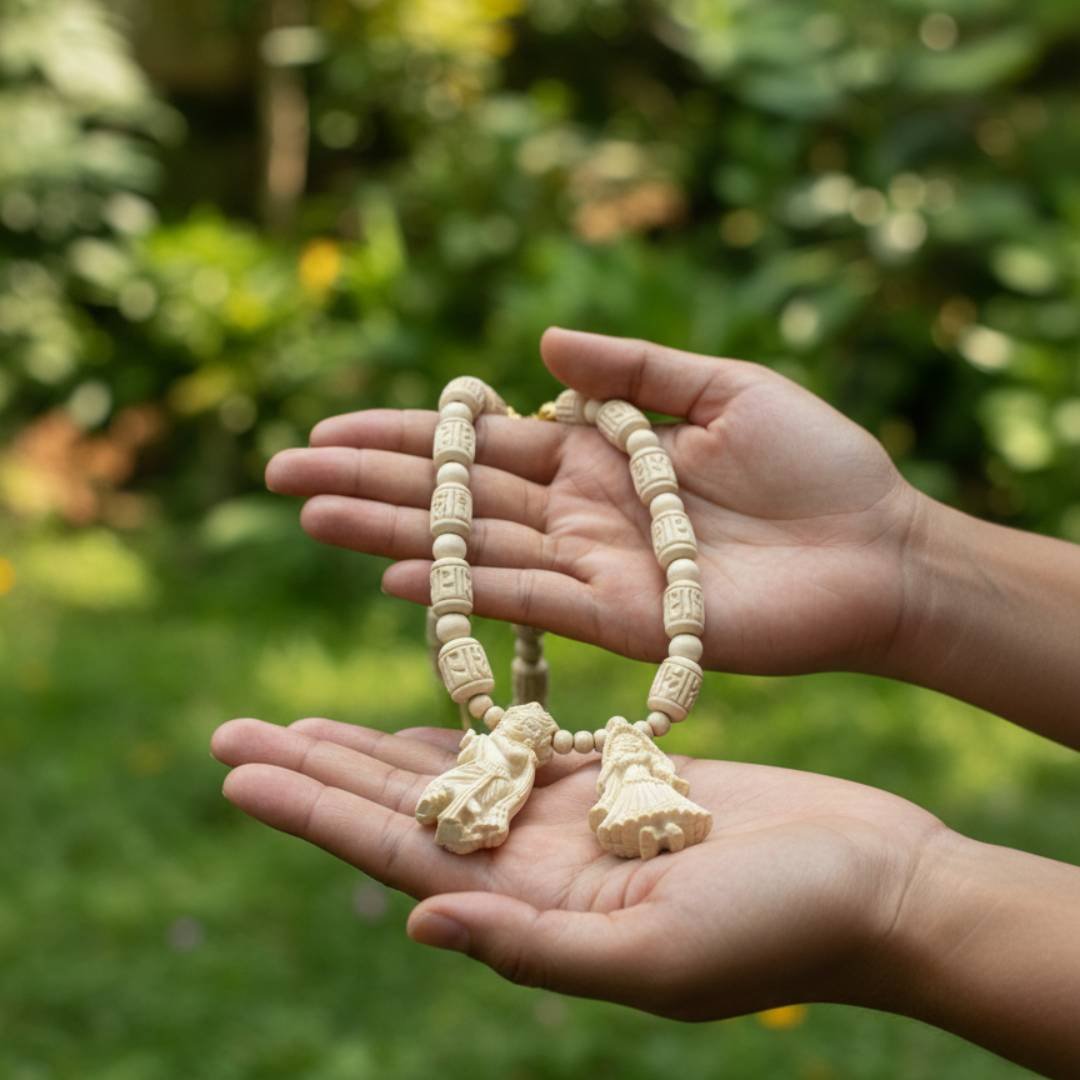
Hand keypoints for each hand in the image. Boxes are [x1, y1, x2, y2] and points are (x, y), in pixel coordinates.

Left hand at [210, 717, 942, 1017]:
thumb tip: (417, 919)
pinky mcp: (619, 780)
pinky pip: (520, 745)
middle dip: (317, 769)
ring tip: (304, 719)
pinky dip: (466, 722)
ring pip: (449, 772)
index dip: (312, 809)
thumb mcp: (660, 956)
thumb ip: (534, 947)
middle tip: (235, 730)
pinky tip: (425, 707)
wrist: (876, 885)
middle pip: (401, 807)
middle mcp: (537, 866)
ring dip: (374, 744)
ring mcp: (574, 822)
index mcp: (535, 909)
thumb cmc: (787, 930)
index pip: (395, 852)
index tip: (238, 766)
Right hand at [266, 328, 921, 675]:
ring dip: (394, 534)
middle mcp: (580, 513)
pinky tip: (400, 579)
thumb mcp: (723, 388)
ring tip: (313, 516)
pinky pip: (529, 603)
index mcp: (598, 454)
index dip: (407, 435)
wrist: (879, 549)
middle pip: (460, 496)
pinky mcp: (623, 619)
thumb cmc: (817, 464)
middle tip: (284, 472)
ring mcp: (595, 568)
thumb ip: (631, 369)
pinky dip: (466, 592)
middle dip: (372, 482)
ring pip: (476, 548)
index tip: (331, 425)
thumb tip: (533, 354)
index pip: (482, 442)